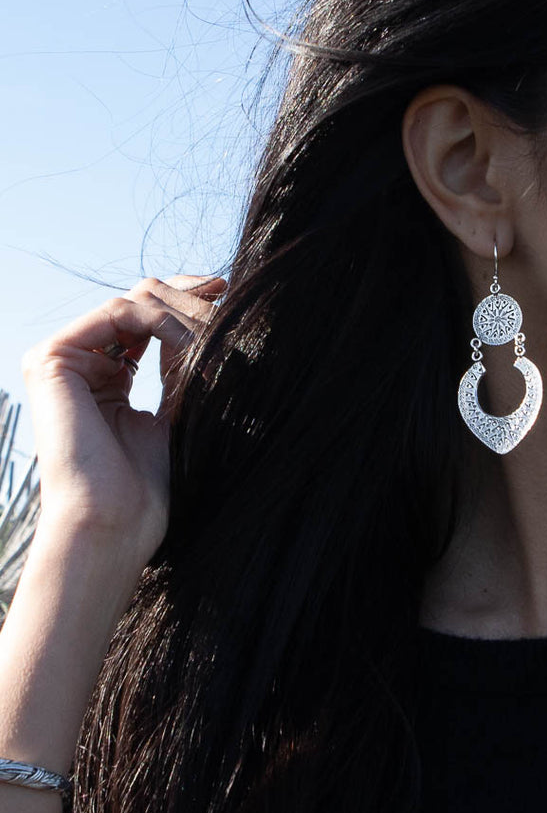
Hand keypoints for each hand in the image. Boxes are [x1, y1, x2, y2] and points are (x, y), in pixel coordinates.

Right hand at [20, 275, 225, 571]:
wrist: (115, 520)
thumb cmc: (148, 483)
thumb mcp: (177, 407)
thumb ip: (182, 362)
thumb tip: (210, 315)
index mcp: (107, 374)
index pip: (147, 316)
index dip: (187, 298)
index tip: (226, 291)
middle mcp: (80, 361)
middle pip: (140, 299)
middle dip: (189, 297)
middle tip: (227, 301)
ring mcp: (62, 357)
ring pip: (134, 302)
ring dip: (183, 315)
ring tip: (213, 339)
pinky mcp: (52, 358)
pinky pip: (119, 312)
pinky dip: (162, 321)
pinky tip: (188, 343)